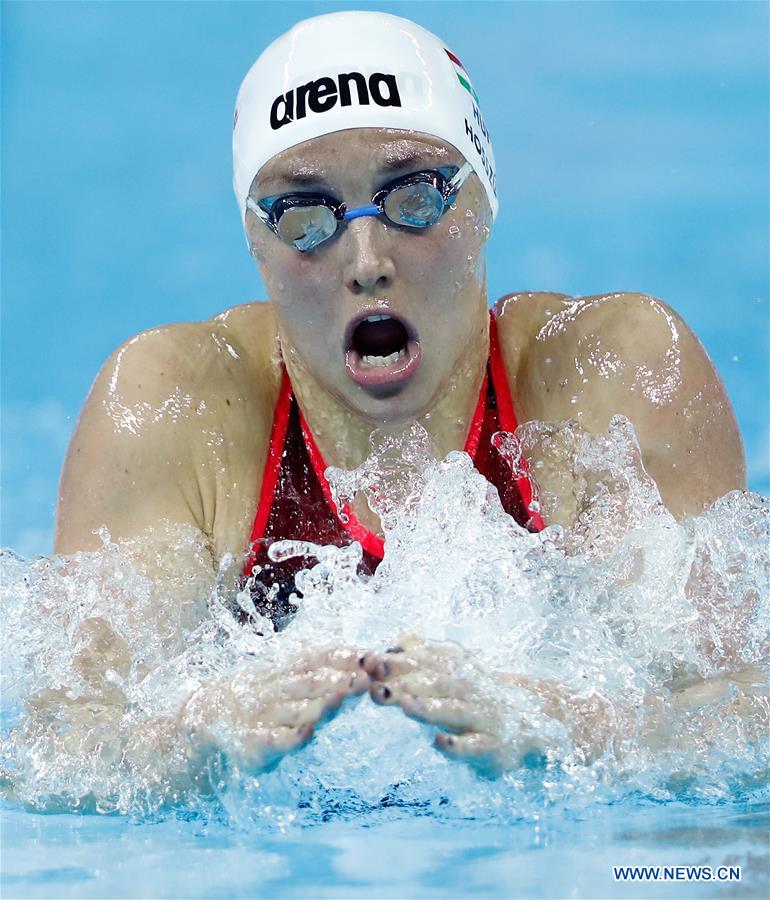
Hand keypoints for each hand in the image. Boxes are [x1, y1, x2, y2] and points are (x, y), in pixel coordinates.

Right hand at [180, 647, 369, 772]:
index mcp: (287, 669)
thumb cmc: (265, 697)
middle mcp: (277, 688)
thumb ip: (325, 670)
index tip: (371, 656)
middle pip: (311, 681)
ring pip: (295, 708)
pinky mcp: (254, 743)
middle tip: (365, 679)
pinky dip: (289, 737)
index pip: (319, 657)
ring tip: (339, 698)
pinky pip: (273, 739)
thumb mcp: (290, 677)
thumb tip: (370, 660)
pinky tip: (306, 734)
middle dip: (339, 679)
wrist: (210, 718)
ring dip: (319, 703)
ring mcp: (264, 714)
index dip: (344, 655)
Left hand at [361, 636, 536, 776]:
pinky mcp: (491, 745)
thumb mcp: (450, 670)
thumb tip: (385, 646)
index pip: (422, 659)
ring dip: (428, 708)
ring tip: (405, 706)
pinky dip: (458, 745)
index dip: (395, 660)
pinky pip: (474, 745)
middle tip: (376, 685)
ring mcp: (480, 715)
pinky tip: (439, 743)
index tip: (366, 661)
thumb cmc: (475, 694)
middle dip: (405, 683)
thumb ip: (418, 657)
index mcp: (455, 667)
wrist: (529, 720)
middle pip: (433, 682)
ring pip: (452, 710)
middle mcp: (467, 687)